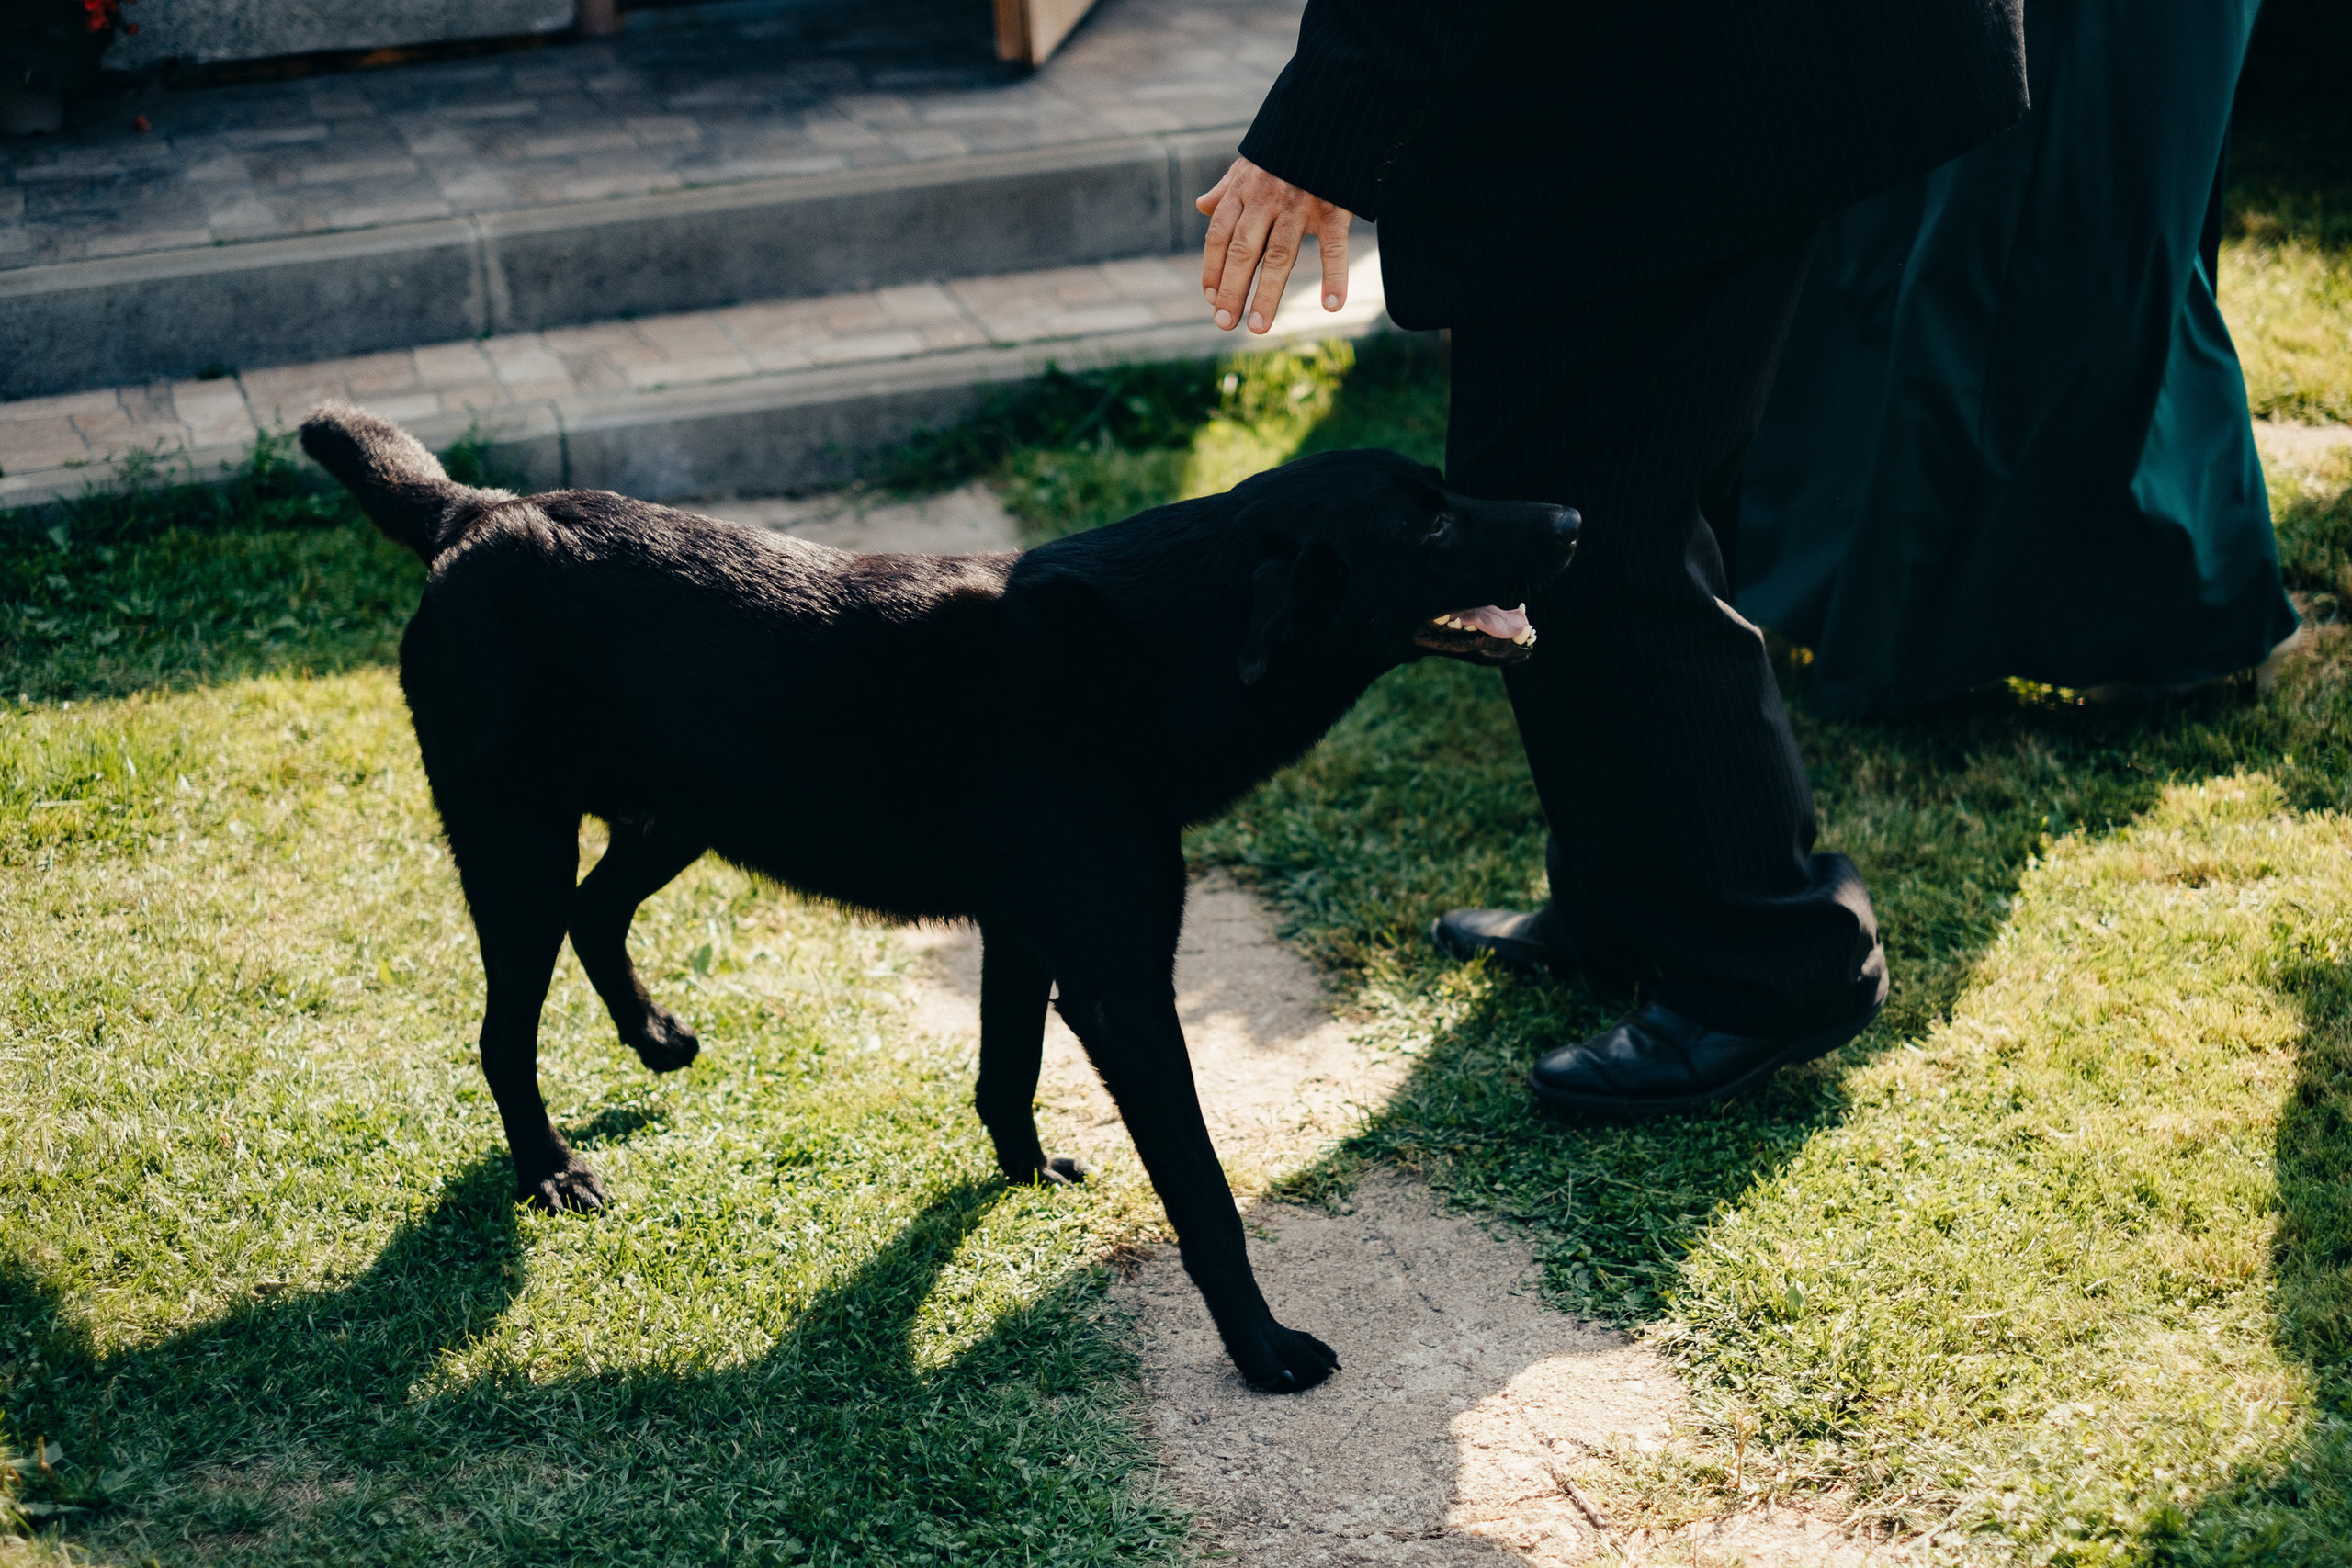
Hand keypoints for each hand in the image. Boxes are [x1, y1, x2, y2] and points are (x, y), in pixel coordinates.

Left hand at [1196, 156, 1352, 334]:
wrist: (1330, 115)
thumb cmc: (1286, 147)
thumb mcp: (1251, 161)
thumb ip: (1226, 188)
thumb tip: (1201, 207)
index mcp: (1244, 190)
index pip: (1220, 236)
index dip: (1213, 268)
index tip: (1210, 299)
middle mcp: (1267, 198)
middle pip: (1245, 251)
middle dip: (1232, 289)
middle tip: (1224, 323)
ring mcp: (1301, 203)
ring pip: (1280, 256)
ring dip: (1268, 294)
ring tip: (1258, 327)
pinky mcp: (1335, 206)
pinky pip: (1334, 246)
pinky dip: (1335, 276)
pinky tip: (1332, 305)